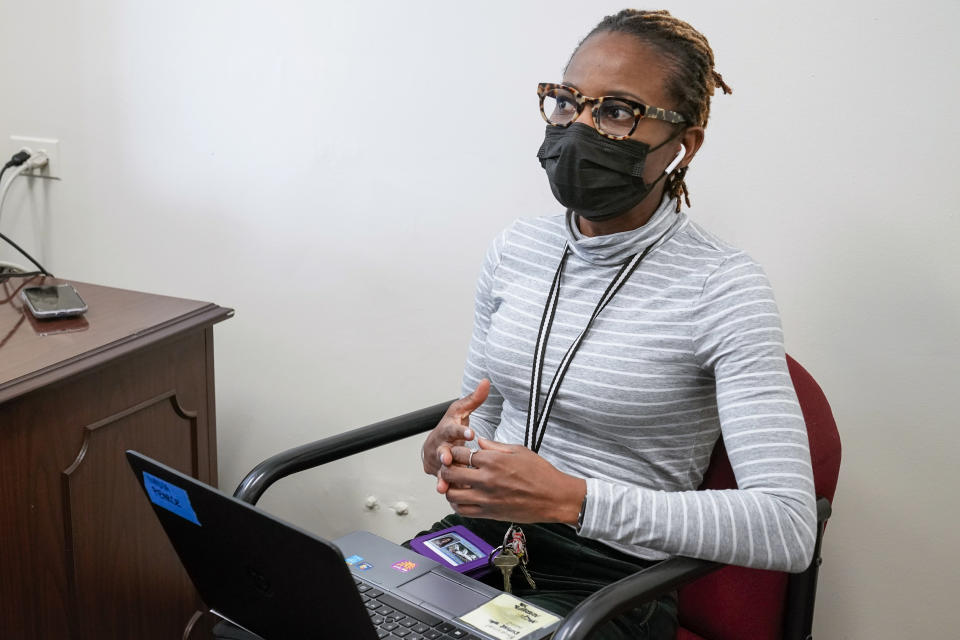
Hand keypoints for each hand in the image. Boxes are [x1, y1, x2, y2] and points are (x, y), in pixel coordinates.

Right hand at [421, 379, 489, 488]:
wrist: (437, 441)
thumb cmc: (451, 425)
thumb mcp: (461, 410)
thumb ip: (474, 399)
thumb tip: (486, 382)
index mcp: (447, 428)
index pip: (453, 427)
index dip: (461, 430)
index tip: (470, 433)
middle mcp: (439, 444)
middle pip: (441, 449)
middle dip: (444, 455)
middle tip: (448, 459)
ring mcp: (436, 459)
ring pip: (440, 468)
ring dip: (442, 475)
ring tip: (443, 484)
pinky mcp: (437, 471)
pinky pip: (442, 479)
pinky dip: (444, 486)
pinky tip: (447, 492)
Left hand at [439, 437, 586, 524]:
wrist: (554, 498)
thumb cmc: (541, 474)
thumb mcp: (519, 451)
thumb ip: (495, 446)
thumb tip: (480, 442)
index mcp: (493, 461)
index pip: (460, 454)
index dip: (454, 451)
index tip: (456, 451)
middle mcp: (486, 480)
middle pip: (451, 473)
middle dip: (446, 468)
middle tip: (449, 466)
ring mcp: (486, 499)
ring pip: (452, 494)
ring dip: (449, 487)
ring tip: (453, 483)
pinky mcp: (490, 513)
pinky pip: (463, 511)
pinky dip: (457, 504)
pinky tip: (461, 498)